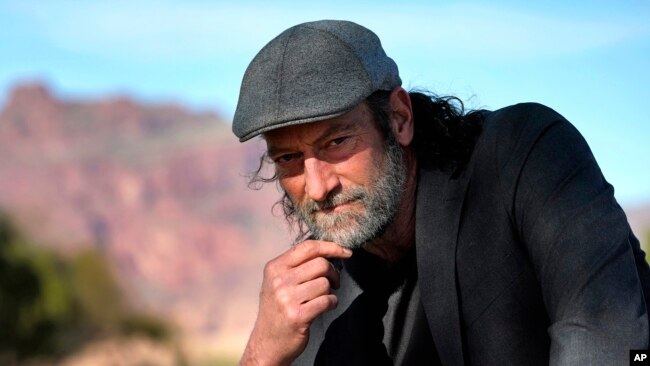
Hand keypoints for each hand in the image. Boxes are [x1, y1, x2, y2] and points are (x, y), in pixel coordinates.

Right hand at [240, 240, 352, 365]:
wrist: (267, 342)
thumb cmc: (278, 309)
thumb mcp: (278, 282)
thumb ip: (297, 265)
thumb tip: (329, 250)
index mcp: (274, 268)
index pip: (307, 247)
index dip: (331, 246)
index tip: (346, 252)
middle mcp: (278, 281)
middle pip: (321, 264)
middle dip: (333, 272)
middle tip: (334, 282)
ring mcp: (287, 299)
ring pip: (325, 283)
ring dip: (330, 291)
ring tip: (321, 298)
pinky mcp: (298, 316)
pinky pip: (327, 301)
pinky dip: (332, 303)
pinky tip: (325, 307)